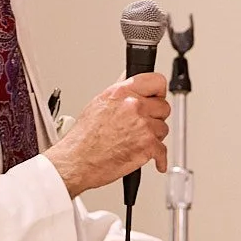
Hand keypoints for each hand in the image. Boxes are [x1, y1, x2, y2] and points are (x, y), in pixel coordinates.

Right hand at [42, 74, 169, 197]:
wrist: (77, 160)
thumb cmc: (83, 137)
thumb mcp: (98, 103)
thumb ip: (119, 91)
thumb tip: (128, 79)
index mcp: (122, 92)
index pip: (156, 81)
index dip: (158, 92)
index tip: (157, 98)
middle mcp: (133, 106)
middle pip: (163, 107)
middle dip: (155, 117)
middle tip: (143, 125)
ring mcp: (142, 125)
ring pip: (163, 128)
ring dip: (155, 136)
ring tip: (137, 141)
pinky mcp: (148, 144)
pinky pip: (163, 150)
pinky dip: (159, 158)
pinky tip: (153, 158)